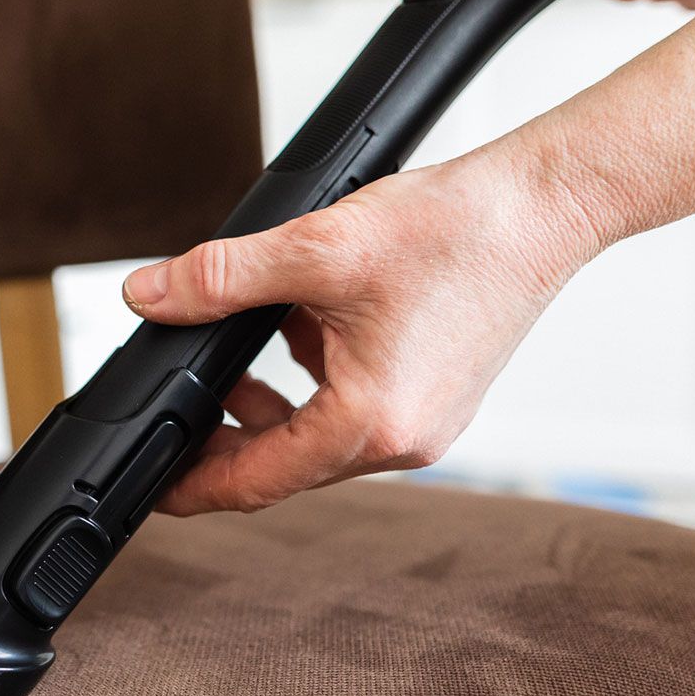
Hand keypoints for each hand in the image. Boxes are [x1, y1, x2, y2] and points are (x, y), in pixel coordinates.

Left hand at [120, 148, 600, 514]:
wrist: (544, 206)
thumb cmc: (456, 230)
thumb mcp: (315, 248)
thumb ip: (220, 279)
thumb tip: (150, 297)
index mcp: (371, 426)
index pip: (257, 482)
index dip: (193, 487)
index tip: (153, 489)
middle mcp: (403, 442)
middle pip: (284, 465)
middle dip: (223, 436)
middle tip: (172, 411)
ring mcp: (424, 424)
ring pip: (316, 435)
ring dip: (266, 403)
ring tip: (226, 353)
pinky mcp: (436, 400)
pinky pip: (352, 410)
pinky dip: (312, 379)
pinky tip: (293, 327)